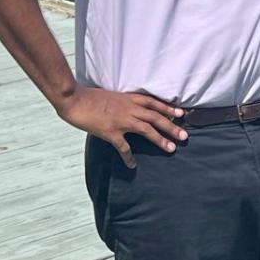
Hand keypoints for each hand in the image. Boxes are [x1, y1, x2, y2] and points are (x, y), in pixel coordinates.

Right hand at [57, 86, 185, 168]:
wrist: (74, 98)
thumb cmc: (89, 96)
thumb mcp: (112, 95)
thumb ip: (122, 102)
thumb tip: (127, 108)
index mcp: (130, 98)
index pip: (154, 103)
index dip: (169, 108)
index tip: (181, 113)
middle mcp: (130, 108)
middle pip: (156, 117)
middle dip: (172, 126)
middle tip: (184, 135)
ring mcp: (121, 120)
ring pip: (147, 130)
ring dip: (160, 140)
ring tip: (171, 149)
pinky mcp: (111, 131)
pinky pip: (123, 147)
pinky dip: (129, 157)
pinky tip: (132, 164)